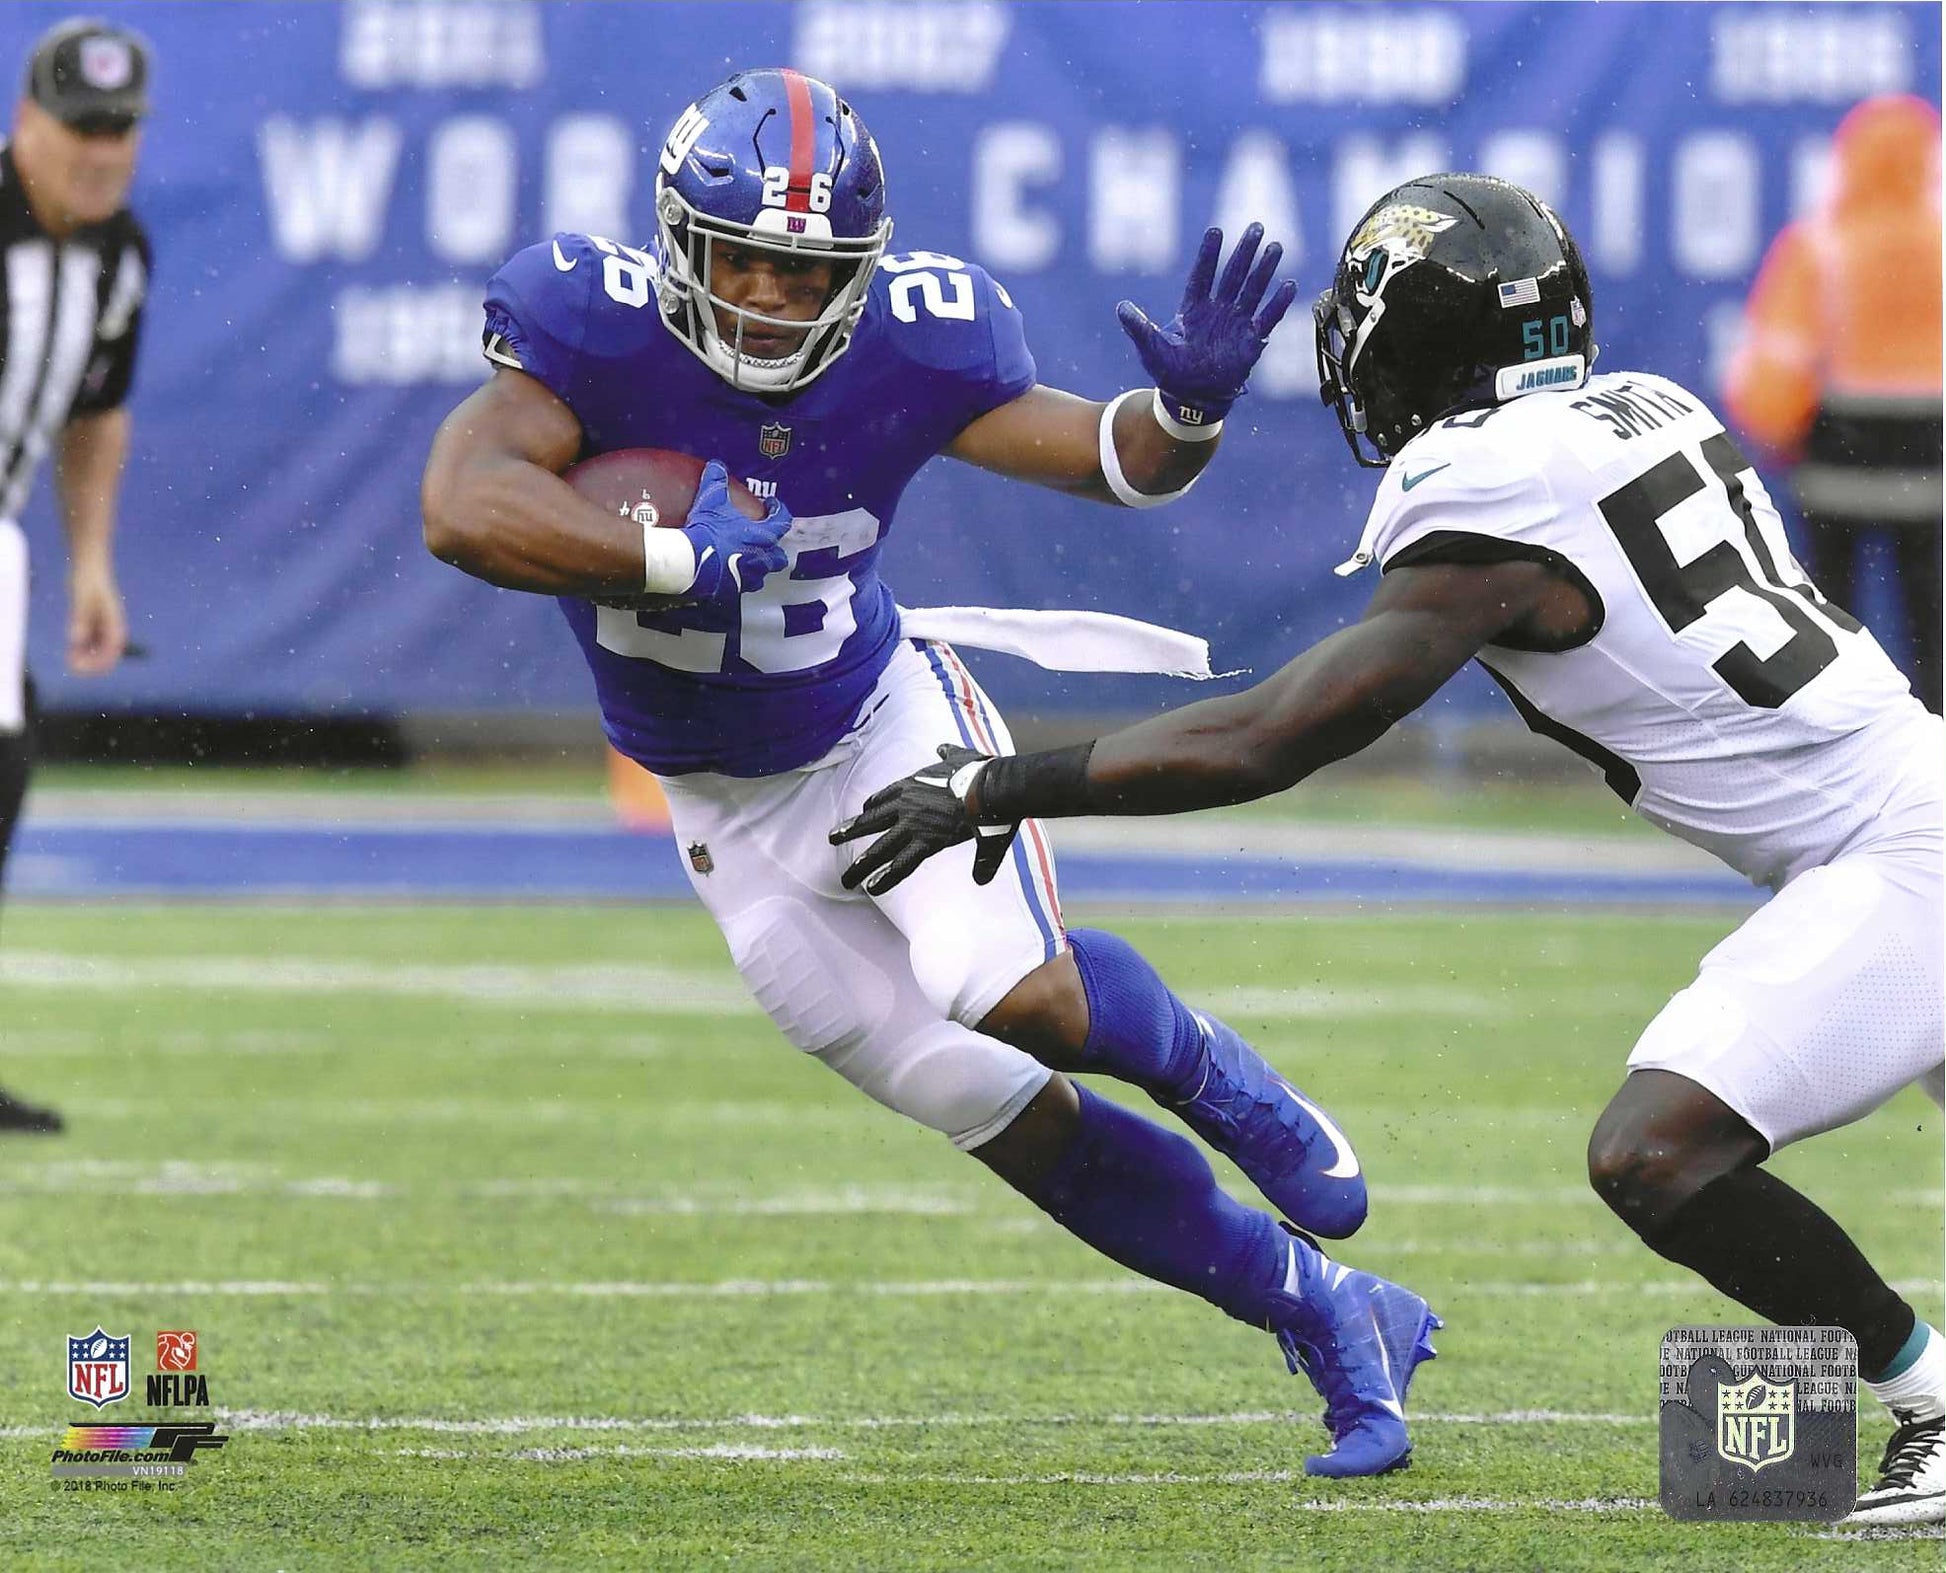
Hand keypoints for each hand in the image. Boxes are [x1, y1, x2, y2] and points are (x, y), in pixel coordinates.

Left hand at [67, 562, 126, 674]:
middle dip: (92, 665)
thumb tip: (75, 640)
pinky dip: (81, 650)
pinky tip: (70, 653)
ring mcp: (104, 627)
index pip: (112, 652)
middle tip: (73, 668)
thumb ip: (80, 620)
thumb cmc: (88, 581)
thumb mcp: (82, 600)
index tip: (81, 667)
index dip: (98, 663)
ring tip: (69, 662)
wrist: (89, 567)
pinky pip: (90, 643)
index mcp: (115, 625)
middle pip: (107, 655)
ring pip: (98, 651)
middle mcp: (112, 629)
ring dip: (86, 659)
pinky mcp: (94, 624)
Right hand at [682, 459, 790, 602]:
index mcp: (761, 536)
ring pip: (762, 574)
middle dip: (774, 549)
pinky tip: (729, 574)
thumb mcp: (711, 501)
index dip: (779, 511)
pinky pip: (742, 587)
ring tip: (747, 559)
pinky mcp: (733, 590)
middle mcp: (760, 558)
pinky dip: (739, 580)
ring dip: (758, 566)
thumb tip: (716, 464)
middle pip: (779, 557)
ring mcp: (748, 577)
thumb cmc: (706, 530)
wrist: (689, 561)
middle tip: (763, 540)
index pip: (782, 522)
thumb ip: (716, 481)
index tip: (772, 505)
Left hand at [831, 744, 1019, 894]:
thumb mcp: (959, 754)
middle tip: (832, 838)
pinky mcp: (926, 842)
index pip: (884, 797)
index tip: (863, 812)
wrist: (991, 786)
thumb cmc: (981, 771)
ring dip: (860, 864)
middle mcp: (905, 804)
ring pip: (879, 848)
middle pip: (871, 821)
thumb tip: (943, 747)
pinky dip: (886, 877)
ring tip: (845, 879)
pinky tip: (871, 888)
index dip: (872, 807)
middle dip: (849, 831)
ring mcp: (912, 824)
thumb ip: (948, 752)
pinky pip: (901, 864)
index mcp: (912, 784)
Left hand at [1116, 223, 1299, 425]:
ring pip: (1252, 291)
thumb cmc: (1171, 373)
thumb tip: (1121, 307)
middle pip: (1232, 275)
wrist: (1193, 399)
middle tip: (1256, 227)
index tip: (1216, 231)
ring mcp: (1236, 323)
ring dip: (1264, 270)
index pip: (1202, 275)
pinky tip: (1288, 285)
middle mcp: (1218, 311)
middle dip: (1244, 252)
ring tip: (1275, 247)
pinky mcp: (1251, 341)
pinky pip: (1267, 318)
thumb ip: (1139, 327)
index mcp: (1194, 309)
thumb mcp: (1151, 348)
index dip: (1208, 255)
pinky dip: (1278, 304)